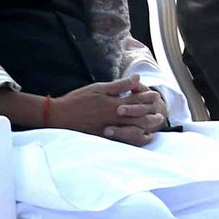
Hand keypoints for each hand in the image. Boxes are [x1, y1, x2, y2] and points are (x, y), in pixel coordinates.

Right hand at [8, 78, 164, 142]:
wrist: (58, 116)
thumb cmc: (77, 100)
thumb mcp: (98, 88)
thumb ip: (119, 85)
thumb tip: (137, 78)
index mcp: (114, 104)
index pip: (137, 100)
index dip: (148, 97)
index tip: (156, 96)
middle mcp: (115, 118)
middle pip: (139, 117)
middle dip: (151, 115)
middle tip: (160, 114)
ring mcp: (110, 128)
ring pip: (134, 129)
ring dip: (145, 127)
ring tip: (153, 127)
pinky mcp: (104, 137)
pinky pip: (123, 140)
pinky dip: (133, 139)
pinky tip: (138, 138)